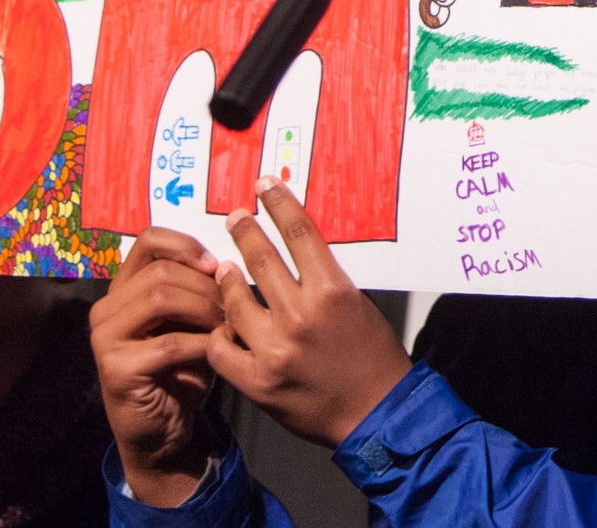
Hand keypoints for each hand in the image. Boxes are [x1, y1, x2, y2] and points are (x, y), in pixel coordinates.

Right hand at [91, 228, 224, 507]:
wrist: (164, 429)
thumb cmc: (182, 369)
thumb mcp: (191, 320)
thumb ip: (197, 288)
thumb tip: (227, 263)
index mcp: (124, 288)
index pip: (149, 240)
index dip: (187, 245)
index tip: (217, 264)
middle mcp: (106, 308)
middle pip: (162, 270)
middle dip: (207, 286)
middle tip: (232, 307)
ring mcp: (105, 338)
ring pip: (161, 298)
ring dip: (205, 311)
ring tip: (226, 327)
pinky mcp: (116, 368)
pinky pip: (170, 343)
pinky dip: (203, 345)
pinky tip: (218, 352)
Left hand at [207, 181, 412, 447]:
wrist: (376, 412)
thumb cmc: (373, 357)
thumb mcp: (357, 304)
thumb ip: (323, 279)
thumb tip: (294, 253)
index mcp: (333, 290)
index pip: (298, 232)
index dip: (278, 203)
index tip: (264, 186)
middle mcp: (302, 315)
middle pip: (261, 258)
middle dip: (245, 232)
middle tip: (235, 218)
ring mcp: (275, 349)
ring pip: (234, 301)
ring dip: (227, 280)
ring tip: (223, 270)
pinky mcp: (257, 381)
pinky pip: (222, 347)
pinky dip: (220, 334)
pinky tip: (223, 326)